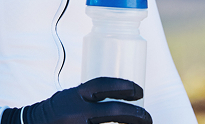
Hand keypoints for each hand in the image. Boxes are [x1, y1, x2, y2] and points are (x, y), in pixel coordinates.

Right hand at [0, 77, 151, 123]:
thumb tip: (121, 99)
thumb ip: (89, 99)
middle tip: (148, 118)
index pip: (103, 85)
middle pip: (113, 111)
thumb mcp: (70, 98)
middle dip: (136, 115)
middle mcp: (76, 112)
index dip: (124, 86)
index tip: (140, 91)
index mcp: (75, 95)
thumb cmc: (56, 113)